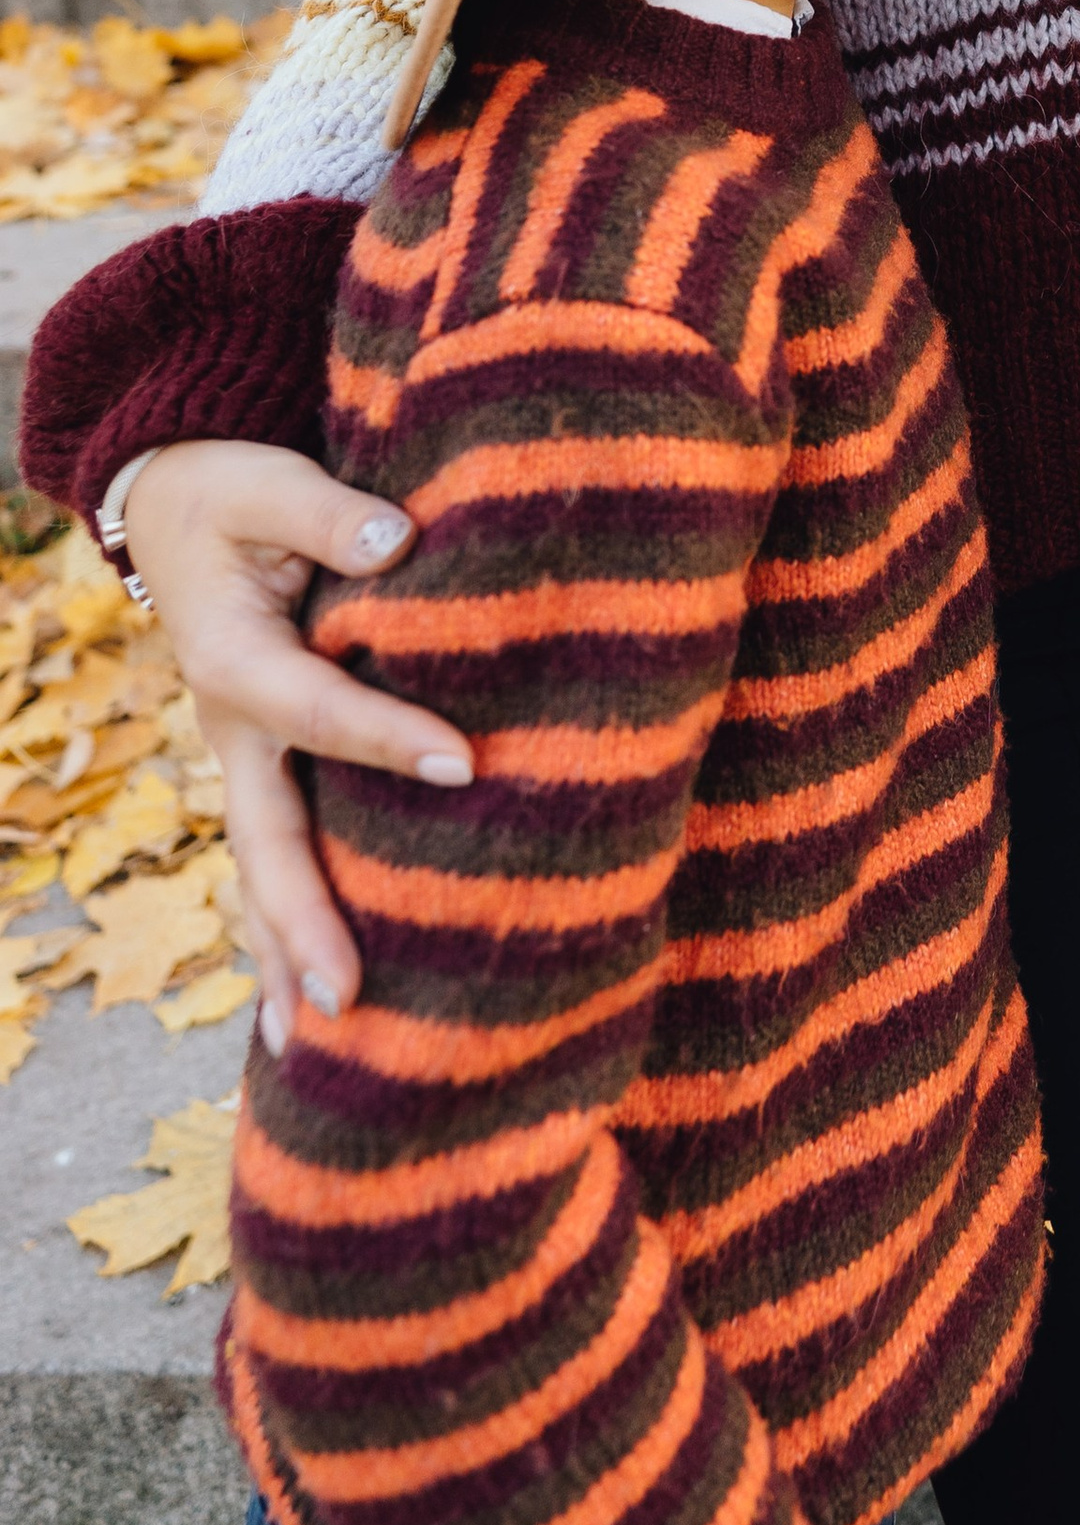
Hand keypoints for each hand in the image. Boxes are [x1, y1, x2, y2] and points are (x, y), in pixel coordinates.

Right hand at [123, 443, 472, 1051]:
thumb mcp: (268, 482)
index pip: (318, 710)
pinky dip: (282, 929)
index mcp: (235, 658)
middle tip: (350, 992)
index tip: (465, 765)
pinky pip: (270, 857)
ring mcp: (239, 758)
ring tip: (315, 1042)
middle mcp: (231, 727)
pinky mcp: (258, 767)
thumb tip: (399, 538)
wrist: (170, 505)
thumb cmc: (231, 492)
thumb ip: (328, 513)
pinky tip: (304, 1003)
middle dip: (304, 917)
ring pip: (261, 869)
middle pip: (266, 838)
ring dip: (285, 953)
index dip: (387, 739)